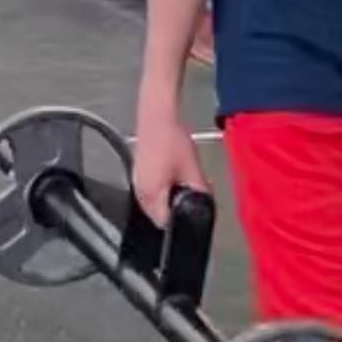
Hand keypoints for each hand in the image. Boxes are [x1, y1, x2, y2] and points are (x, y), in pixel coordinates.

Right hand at [133, 107, 209, 227]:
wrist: (156, 117)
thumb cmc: (171, 139)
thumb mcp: (193, 170)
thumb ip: (200, 193)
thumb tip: (205, 206)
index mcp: (151, 195)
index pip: (166, 224)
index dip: (181, 219)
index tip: (190, 211)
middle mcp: (140, 194)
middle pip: (159, 216)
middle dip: (175, 209)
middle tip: (189, 194)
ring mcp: (137, 184)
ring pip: (154, 205)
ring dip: (168, 199)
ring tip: (180, 180)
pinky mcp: (138, 176)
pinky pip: (150, 193)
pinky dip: (162, 190)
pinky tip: (171, 174)